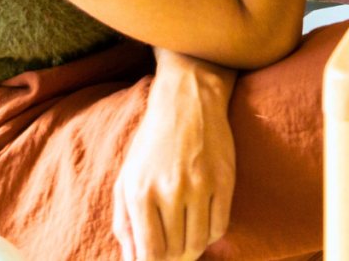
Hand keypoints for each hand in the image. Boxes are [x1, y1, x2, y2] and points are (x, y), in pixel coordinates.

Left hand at [113, 52, 235, 260]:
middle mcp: (170, 191)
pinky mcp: (224, 180)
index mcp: (140, 193)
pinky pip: (220, 226)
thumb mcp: (126, 180)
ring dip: (192, 250)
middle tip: (171, 252)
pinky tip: (202, 225)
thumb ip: (124, 224)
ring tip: (186, 244)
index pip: (149, 254)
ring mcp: (200, 186)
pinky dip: (211, 235)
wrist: (187, 102)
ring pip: (199, 243)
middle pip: (175, 252)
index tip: (155, 260)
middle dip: (172, 259)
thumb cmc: (151, 144)